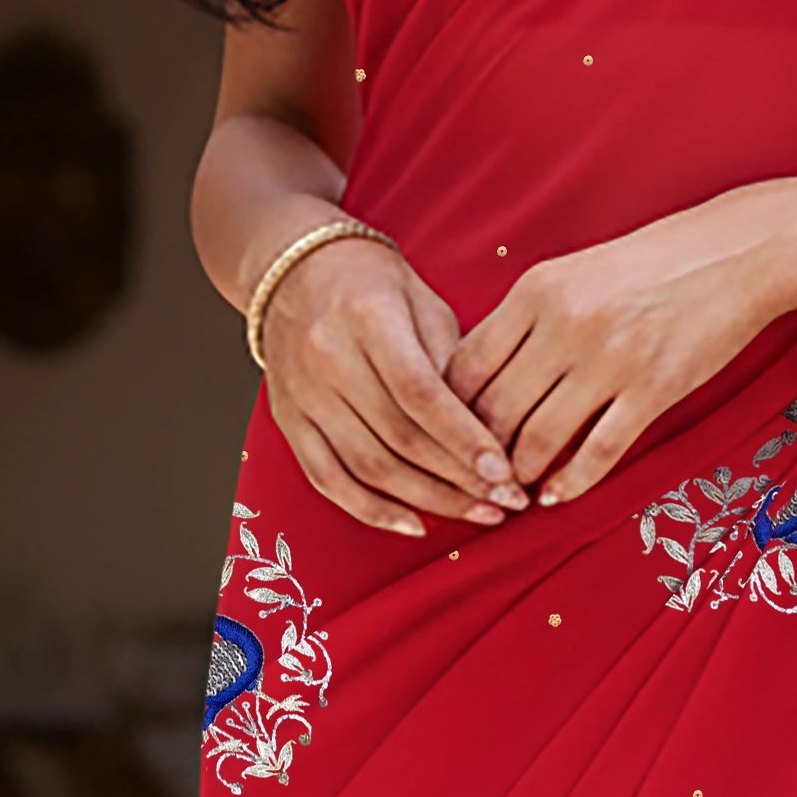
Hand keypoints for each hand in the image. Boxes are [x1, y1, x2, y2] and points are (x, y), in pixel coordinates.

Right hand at [262, 239, 529, 540]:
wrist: (293, 272)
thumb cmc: (373, 285)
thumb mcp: (423, 302)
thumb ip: (454, 362)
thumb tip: (492, 430)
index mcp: (368, 319)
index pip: (420, 393)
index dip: (464, 438)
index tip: (505, 471)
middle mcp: (328, 359)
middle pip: (398, 437)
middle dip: (459, 478)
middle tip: (508, 502)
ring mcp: (303, 395)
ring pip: (368, 466)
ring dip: (428, 499)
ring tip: (479, 514)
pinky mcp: (288, 420)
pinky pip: (328, 479)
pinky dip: (372, 510)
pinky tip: (414, 525)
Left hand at [446, 173, 796, 508]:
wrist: (734, 253)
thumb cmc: (647, 265)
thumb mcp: (571, 274)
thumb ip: (523, 321)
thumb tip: (473, 382)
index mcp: (536, 290)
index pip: (465, 367)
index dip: (447, 413)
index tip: (448, 437)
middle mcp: (566, 324)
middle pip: (494, 410)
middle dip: (478, 454)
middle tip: (474, 477)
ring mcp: (611, 359)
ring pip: (539, 439)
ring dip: (519, 474)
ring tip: (513, 489)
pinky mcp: (654, 389)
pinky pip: (599, 451)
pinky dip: (569, 482)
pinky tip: (556, 494)